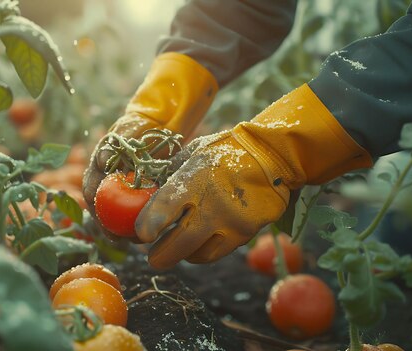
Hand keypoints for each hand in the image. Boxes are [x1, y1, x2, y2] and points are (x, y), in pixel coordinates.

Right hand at [81, 53, 218, 240]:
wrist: (157, 125)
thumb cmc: (140, 126)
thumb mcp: (128, 130)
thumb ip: (115, 145)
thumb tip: (102, 162)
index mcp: (98, 166)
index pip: (90, 191)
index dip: (94, 209)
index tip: (104, 224)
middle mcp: (106, 180)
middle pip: (101, 209)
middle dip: (107, 228)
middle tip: (118, 240)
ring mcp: (121, 189)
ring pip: (116, 214)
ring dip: (122, 230)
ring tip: (133, 242)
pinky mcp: (136, 194)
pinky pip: (134, 213)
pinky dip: (138, 224)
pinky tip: (147, 235)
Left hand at [135, 84, 371, 268]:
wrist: (271, 155)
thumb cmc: (223, 152)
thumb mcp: (192, 155)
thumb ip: (169, 176)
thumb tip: (144, 193)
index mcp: (194, 179)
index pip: (165, 207)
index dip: (148, 225)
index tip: (140, 235)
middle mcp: (212, 204)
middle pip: (179, 243)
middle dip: (161, 255)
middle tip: (152, 258)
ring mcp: (231, 222)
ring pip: (199, 254)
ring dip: (183, 255)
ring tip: (175, 248)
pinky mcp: (246, 233)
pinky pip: (218, 252)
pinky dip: (204, 252)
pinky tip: (198, 244)